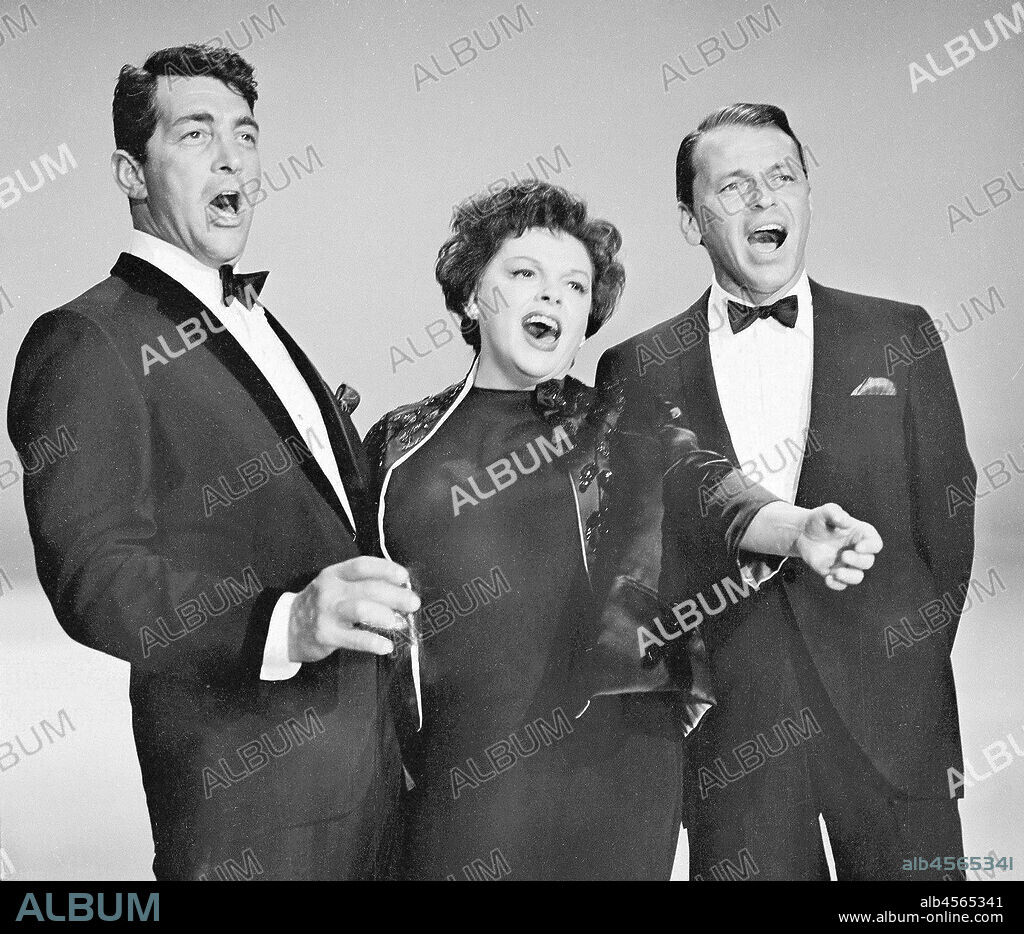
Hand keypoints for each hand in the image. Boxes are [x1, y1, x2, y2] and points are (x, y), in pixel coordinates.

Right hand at [288, 556, 419, 660]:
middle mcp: (330, 590)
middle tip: (413, 603)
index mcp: (335, 574)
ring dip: (385, 616)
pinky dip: (374, 642)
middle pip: (368, 588)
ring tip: (400, 622)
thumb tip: (400, 590)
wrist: (286, 628)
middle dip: (395, 595)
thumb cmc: (320, 605)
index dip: (386, 569)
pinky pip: (354, 639)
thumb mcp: (335, 586)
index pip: (363, 565)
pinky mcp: (326, 635)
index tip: (404, 577)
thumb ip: (361, 584)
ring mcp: (327, 613)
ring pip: (361, 609)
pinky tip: (387, 645)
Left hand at [795, 503, 882, 590]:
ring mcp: (846, 564)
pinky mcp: (834, 572)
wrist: (802, 532)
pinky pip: (840, 584)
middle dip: (858, 561)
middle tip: (844, 555)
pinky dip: (836, 584)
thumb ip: (835, 513)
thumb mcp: (826, 511)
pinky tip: (828, 578)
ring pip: (857, 576)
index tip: (859, 547)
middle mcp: (857, 551)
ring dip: (850, 577)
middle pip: (868, 562)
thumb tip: (844, 521)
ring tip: (836, 573)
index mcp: (861, 535)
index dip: (871, 547)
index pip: (875, 543)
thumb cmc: (819, 520)